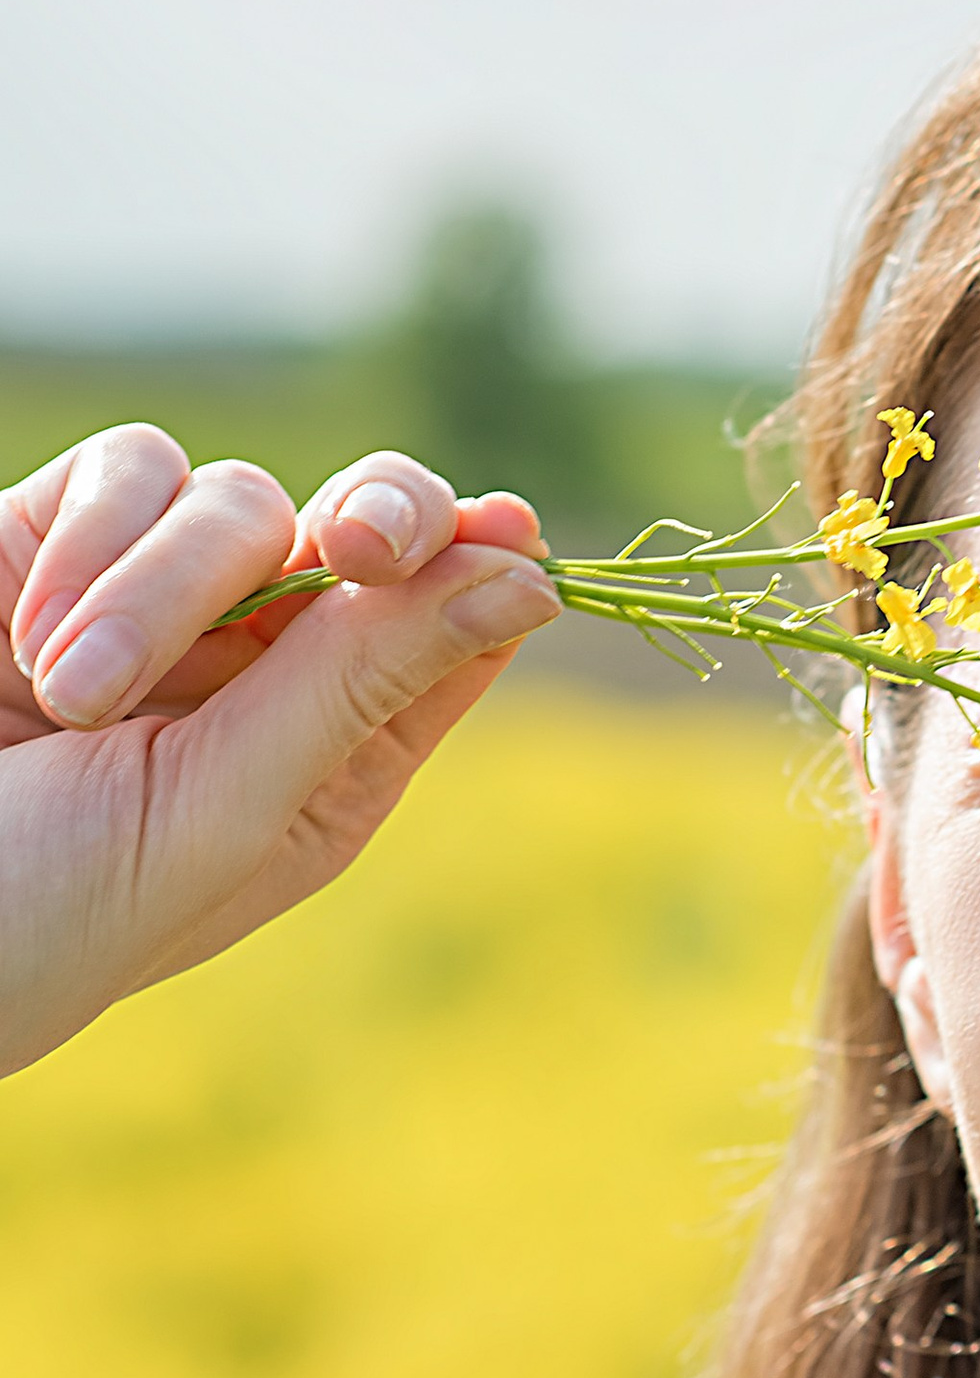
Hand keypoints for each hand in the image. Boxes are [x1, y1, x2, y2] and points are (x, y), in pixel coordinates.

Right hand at [1, 428, 559, 1075]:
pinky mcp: (56, 542)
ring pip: (243, 501)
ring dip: (166, 592)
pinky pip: (134, 471)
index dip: (487, 566)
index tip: (509, 530)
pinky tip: (28, 644)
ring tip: (70, 699)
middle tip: (365, 541)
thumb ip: (359, 682)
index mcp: (330, 763)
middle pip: (377, 530)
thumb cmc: (43, 906)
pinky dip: (94, 544)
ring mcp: (160, 603)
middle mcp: (259, 675)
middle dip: (386, 518)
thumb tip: (530, 578)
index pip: (449, 633)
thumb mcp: (221, 807)